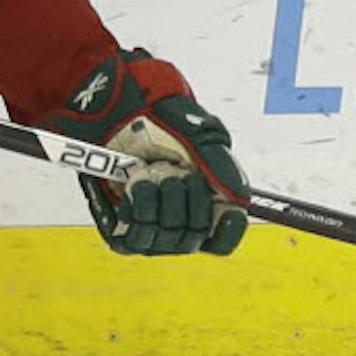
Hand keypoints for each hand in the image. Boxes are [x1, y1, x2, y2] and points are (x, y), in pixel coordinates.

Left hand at [42, 49, 250, 255]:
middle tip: (177, 174)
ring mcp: (149, 229)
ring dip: (160, 205)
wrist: (118, 114)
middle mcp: (178, 224)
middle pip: (194, 239)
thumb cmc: (162, 125)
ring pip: (165, 240)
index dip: (227, 231)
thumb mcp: (201, 138)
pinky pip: (132, 239)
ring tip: (150, 175)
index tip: (227, 211)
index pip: (222, 241)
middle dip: (189, 204)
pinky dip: (136, 210)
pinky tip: (134, 187)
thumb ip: (223, 168)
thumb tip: (237, 201)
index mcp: (204, 207)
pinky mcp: (120, 229)